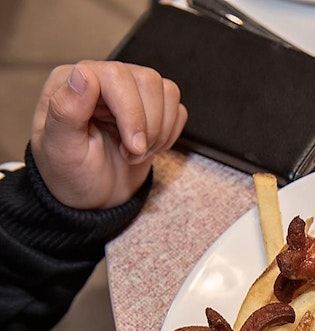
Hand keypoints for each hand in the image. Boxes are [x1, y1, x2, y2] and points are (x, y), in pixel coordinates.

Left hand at [30, 60, 187, 209]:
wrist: (93, 196)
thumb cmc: (71, 174)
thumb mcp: (60, 150)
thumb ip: (66, 109)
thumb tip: (84, 74)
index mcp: (71, 81)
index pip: (117, 75)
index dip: (131, 112)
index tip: (131, 147)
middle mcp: (102, 79)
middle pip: (147, 81)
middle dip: (147, 126)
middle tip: (131, 153)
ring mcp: (130, 92)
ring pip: (167, 91)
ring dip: (159, 131)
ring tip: (135, 152)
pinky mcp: (152, 109)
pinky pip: (177, 109)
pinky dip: (170, 135)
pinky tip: (148, 148)